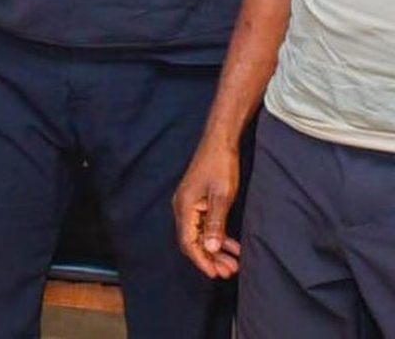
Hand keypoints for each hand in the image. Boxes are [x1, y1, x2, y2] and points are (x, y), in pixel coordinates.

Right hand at [173, 138, 241, 277]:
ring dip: (215, 250)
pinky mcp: (197, 201)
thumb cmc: (220, 165)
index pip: (188, 242)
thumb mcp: (222, 196)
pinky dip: (217, 237)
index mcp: (184, 206)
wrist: (219, 142)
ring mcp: (189, 204)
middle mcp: (182, 206)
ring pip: (199, 235)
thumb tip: (211, 248)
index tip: (216, 274)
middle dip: (210, 259)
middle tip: (229, 272)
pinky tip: (232, 246)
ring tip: (233, 263)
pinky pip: (204, 225)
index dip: (202, 260)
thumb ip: (215, 223)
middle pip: (192, 241)